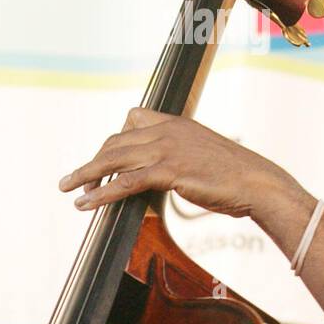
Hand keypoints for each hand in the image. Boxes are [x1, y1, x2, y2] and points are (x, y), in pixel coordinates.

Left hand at [58, 108, 288, 219]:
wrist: (255, 182)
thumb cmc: (231, 176)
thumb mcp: (198, 158)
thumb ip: (174, 161)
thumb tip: (157, 178)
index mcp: (174, 123)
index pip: (131, 119)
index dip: (112, 141)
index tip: (102, 160)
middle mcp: (167, 130)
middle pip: (115, 141)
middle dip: (92, 162)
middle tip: (73, 182)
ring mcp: (167, 148)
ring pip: (114, 159)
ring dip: (86, 175)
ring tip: (67, 190)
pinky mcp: (170, 171)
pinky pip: (126, 181)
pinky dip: (102, 193)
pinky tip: (86, 204)